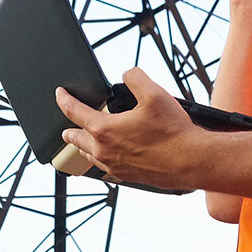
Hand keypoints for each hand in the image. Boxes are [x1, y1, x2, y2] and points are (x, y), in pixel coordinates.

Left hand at [54, 67, 205, 189]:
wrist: (191, 161)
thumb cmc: (173, 132)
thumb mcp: (154, 93)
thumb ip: (135, 77)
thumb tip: (128, 74)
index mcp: (104, 130)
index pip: (74, 112)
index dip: (64, 100)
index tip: (60, 94)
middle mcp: (105, 151)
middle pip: (76, 139)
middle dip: (69, 131)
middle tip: (66, 127)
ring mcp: (115, 167)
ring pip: (89, 156)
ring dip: (84, 147)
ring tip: (83, 142)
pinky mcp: (127, 177)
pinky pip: (106, 168)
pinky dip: (102, 160)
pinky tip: (109, 158)